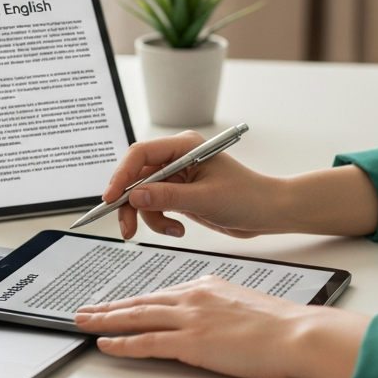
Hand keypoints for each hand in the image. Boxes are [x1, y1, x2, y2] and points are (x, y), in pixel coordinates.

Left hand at [74, 275, 370, 377]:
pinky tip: (105, 344)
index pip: (162, 294)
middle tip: (85, 310)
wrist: (297, 333)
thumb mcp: (245, 301)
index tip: (119, 303)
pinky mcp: (191, 343)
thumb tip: (212, 308)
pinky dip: (122, 343)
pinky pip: (146, 342)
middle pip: (141, 302)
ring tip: (83, 322)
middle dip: (109, 307)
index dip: (136, 300)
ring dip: (105, 320)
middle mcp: (194, 297)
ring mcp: (191, 319)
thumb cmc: (281, 324)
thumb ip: (222, 302)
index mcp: (207, 286)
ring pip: (137, 317)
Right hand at [105, 131, 289, 239]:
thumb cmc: (247, 197)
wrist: (267, 212)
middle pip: (136, 177)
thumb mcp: (205, 198)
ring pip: (143, 196)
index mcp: (184, 147)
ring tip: (172, 231)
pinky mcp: (178, 195)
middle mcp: (176, 159)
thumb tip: (135, 196)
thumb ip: (169, 197)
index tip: (110, 198)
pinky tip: (178, 230)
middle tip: (127, 229)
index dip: (122, 175)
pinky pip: (155, 207)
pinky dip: (161, 222)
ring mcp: (176, 178)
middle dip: (130, 204)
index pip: (141, 155)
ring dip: (150, 218)